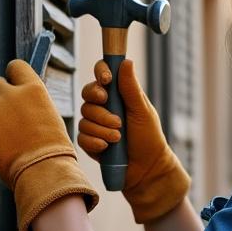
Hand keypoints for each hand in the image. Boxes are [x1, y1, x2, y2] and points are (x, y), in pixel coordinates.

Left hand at [0, 59, 97, 230]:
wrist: (44, 170)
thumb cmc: (52, 151)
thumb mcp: (50, 118)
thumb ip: (34, 105)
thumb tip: (23, 106)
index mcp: (34, 89)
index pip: (16, 66)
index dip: (11, 78)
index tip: (12, 90)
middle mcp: (13, 92)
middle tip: (3, 119)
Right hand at [77, 59, 190, 223]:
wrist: (147, 169)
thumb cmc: (149, 138)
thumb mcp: (142, 111)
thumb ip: (131, 88)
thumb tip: (126, 61)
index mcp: (118, 94)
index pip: (102, 74)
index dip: (100, 73)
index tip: (107, 80)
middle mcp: (103, 106)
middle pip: (87, 95)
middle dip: (101, 108)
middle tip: (117, 119)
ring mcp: (95, 124)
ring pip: (84, 118)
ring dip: (102, 128)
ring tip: (119, 138)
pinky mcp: (90, 141)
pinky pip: (82, 136)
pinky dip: (95, 141)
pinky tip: (107, 147)